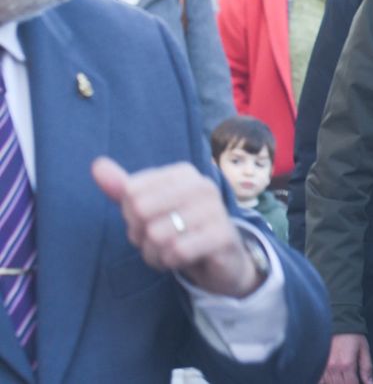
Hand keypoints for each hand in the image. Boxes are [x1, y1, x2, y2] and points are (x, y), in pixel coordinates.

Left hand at [91, 158, 264, 297]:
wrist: (221, 258)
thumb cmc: (179, 229)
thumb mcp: (149, 208)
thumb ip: (122, 188)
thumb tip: (97, 165)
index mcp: (183, 173)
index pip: (131, 191)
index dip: (130, 214)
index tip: (150, 220)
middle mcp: (202, 185)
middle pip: (141, 210)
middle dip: (140, 234)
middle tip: (158, 238)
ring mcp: (215, 209)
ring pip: (156, 234)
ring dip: (154, 252)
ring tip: (170, 250)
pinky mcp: (222, 236)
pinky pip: (176, 251)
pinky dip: (170, 261)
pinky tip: (181, 259)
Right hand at [322, 332, 372, 383]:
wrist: (339, 322)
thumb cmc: (353, 336)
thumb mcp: (364, 350)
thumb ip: (367, 369)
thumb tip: (371, 383)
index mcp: (347, 365)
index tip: (359, 383)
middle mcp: (334, 368)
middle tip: (352, 379)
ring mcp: (324, 367)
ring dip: (337, 383)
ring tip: (344, 378)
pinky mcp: (318, 365)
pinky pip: (320, 380)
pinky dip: (325, 382)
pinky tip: (332, 379)